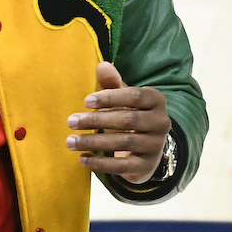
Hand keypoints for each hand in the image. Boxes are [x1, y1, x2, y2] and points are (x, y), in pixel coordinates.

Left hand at [66, 61, 169, 183]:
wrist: (146, 148)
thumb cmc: (130, 113)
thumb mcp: (123, 97)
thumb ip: (112, 83)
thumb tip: (102, 65)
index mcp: (156, 100)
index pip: (135, 96)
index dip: (111, 97)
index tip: (86, 101)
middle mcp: (161, 122)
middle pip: (128, 120)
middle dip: (97, 120)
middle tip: (71, 121)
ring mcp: (156, 146)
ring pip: (124, 142)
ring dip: (94, 142)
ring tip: (71, 141)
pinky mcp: (146, 166)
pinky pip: (122, 166)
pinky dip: (101, 164)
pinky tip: (83, 159)